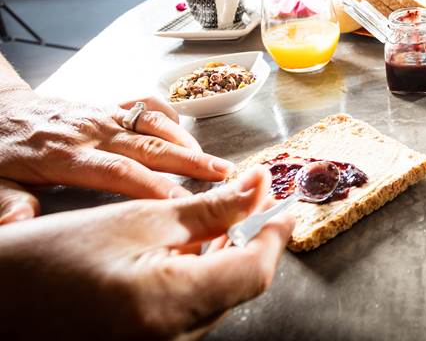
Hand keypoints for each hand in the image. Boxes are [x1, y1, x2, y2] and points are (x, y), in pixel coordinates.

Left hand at [0, 90, 232, 206]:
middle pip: (148, 146)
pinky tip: (185, 131)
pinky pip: (145, 104)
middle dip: (189, 162)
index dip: (153, 186)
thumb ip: (7, 204)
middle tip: (223, 176)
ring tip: (217, 160)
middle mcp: (91, 132)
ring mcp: (102, 115)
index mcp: (65, 156)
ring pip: (153, 124)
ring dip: (188, 142)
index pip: (118, 172)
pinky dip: (169, 115)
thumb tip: (18, 225)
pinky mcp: (107, 106)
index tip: (181, 202)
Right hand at [0, 166, 292, 338]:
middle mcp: (170, 339)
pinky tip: (182, 253)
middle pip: (237, 288)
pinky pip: (190, 315)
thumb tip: (260, 187)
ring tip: (211, 224)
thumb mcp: (141, 219)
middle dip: (248, 243)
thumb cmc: (52, 257)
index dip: (276, 235)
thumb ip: (211, 208)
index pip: (255, 272)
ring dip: (223, 261)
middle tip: (248, 202)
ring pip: (215, 301)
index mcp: (171, 305)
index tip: (286, 207)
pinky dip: (197, 281)